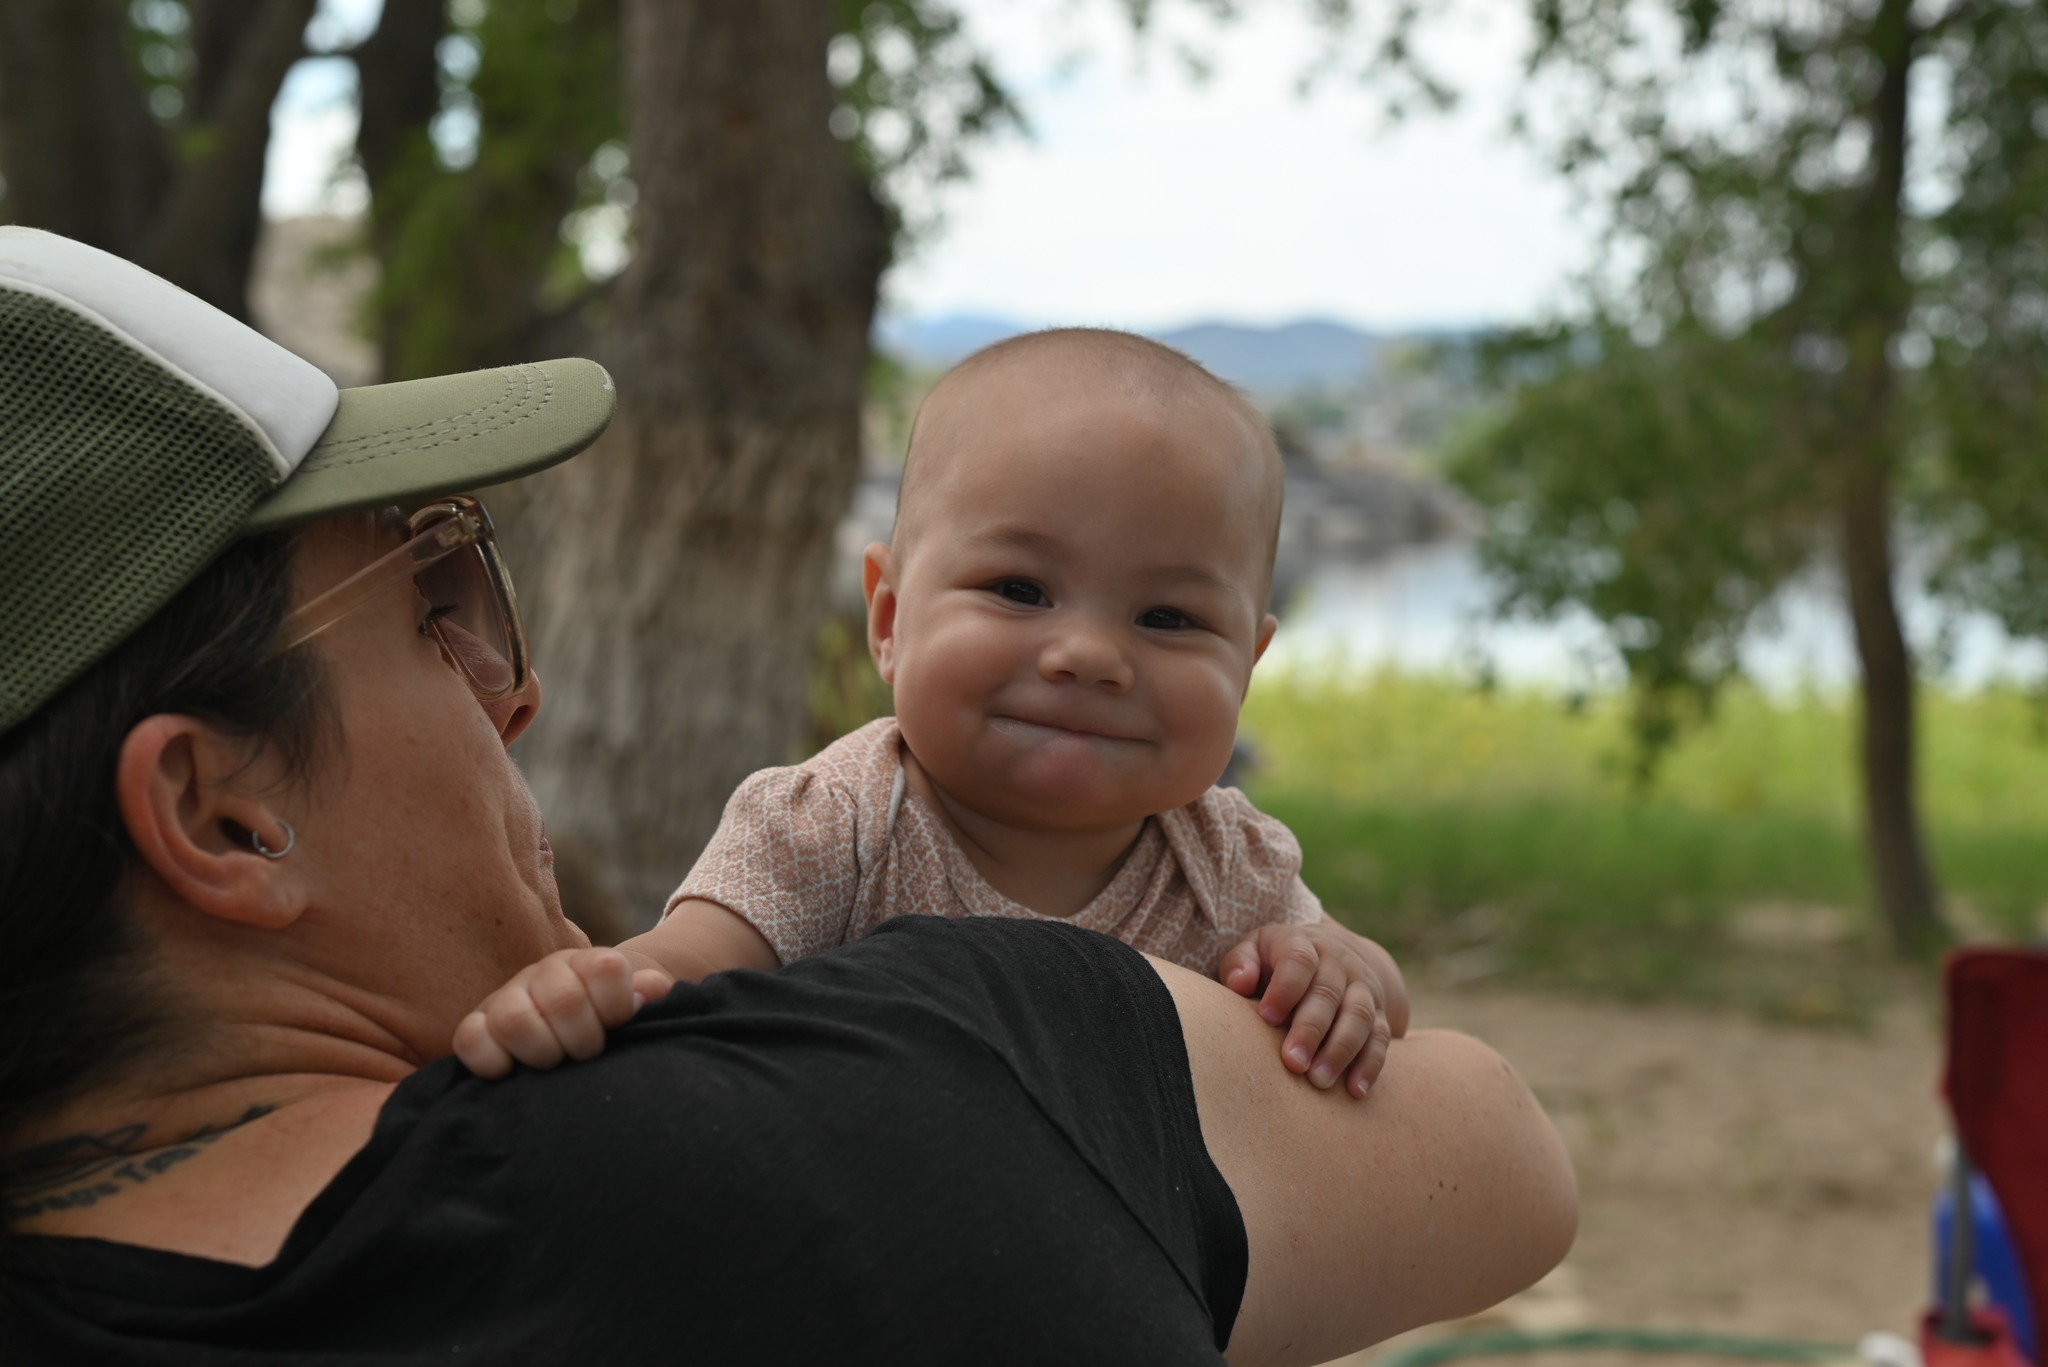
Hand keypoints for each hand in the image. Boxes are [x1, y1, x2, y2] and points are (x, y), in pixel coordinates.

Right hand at [453, 947, 675, 1079]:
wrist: (577, 1025)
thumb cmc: (612, 1023)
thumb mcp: (638, 1006)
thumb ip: (651, 994)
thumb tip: (652, 988)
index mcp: (589, 964)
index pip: (606, 970)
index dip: (617, 1006)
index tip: (619, 1025)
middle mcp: (545, 974)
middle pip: (563, 999)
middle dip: (583, 1038)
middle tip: (588, 1055)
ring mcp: (507, 998)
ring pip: (514, 1019)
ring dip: (542, 1051)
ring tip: (554, 1064)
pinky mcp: (476, 1027)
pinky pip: (469, 1039)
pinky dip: (491, 1060)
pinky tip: (513, 1072)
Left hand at [1217, 920, 1409, 1098]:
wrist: (1336, 953)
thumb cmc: (1279, 961)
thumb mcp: (1256, 950)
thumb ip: (1240, 963)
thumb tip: (1239, 983)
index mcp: (1303, 944)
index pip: (1299, 960)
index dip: (1284, 988)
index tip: (1267, 1017)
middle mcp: (1338, 963)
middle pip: (1328, 993)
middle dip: (1311, 1029)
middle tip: (1293, 1062)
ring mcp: (1362, 988)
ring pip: (1359, 1016)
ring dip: (1341, 1050)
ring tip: (1319, 1081)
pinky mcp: (1379, 1013)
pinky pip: (1380, 1038)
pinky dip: (1370, 1064)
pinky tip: (1355, 1090)